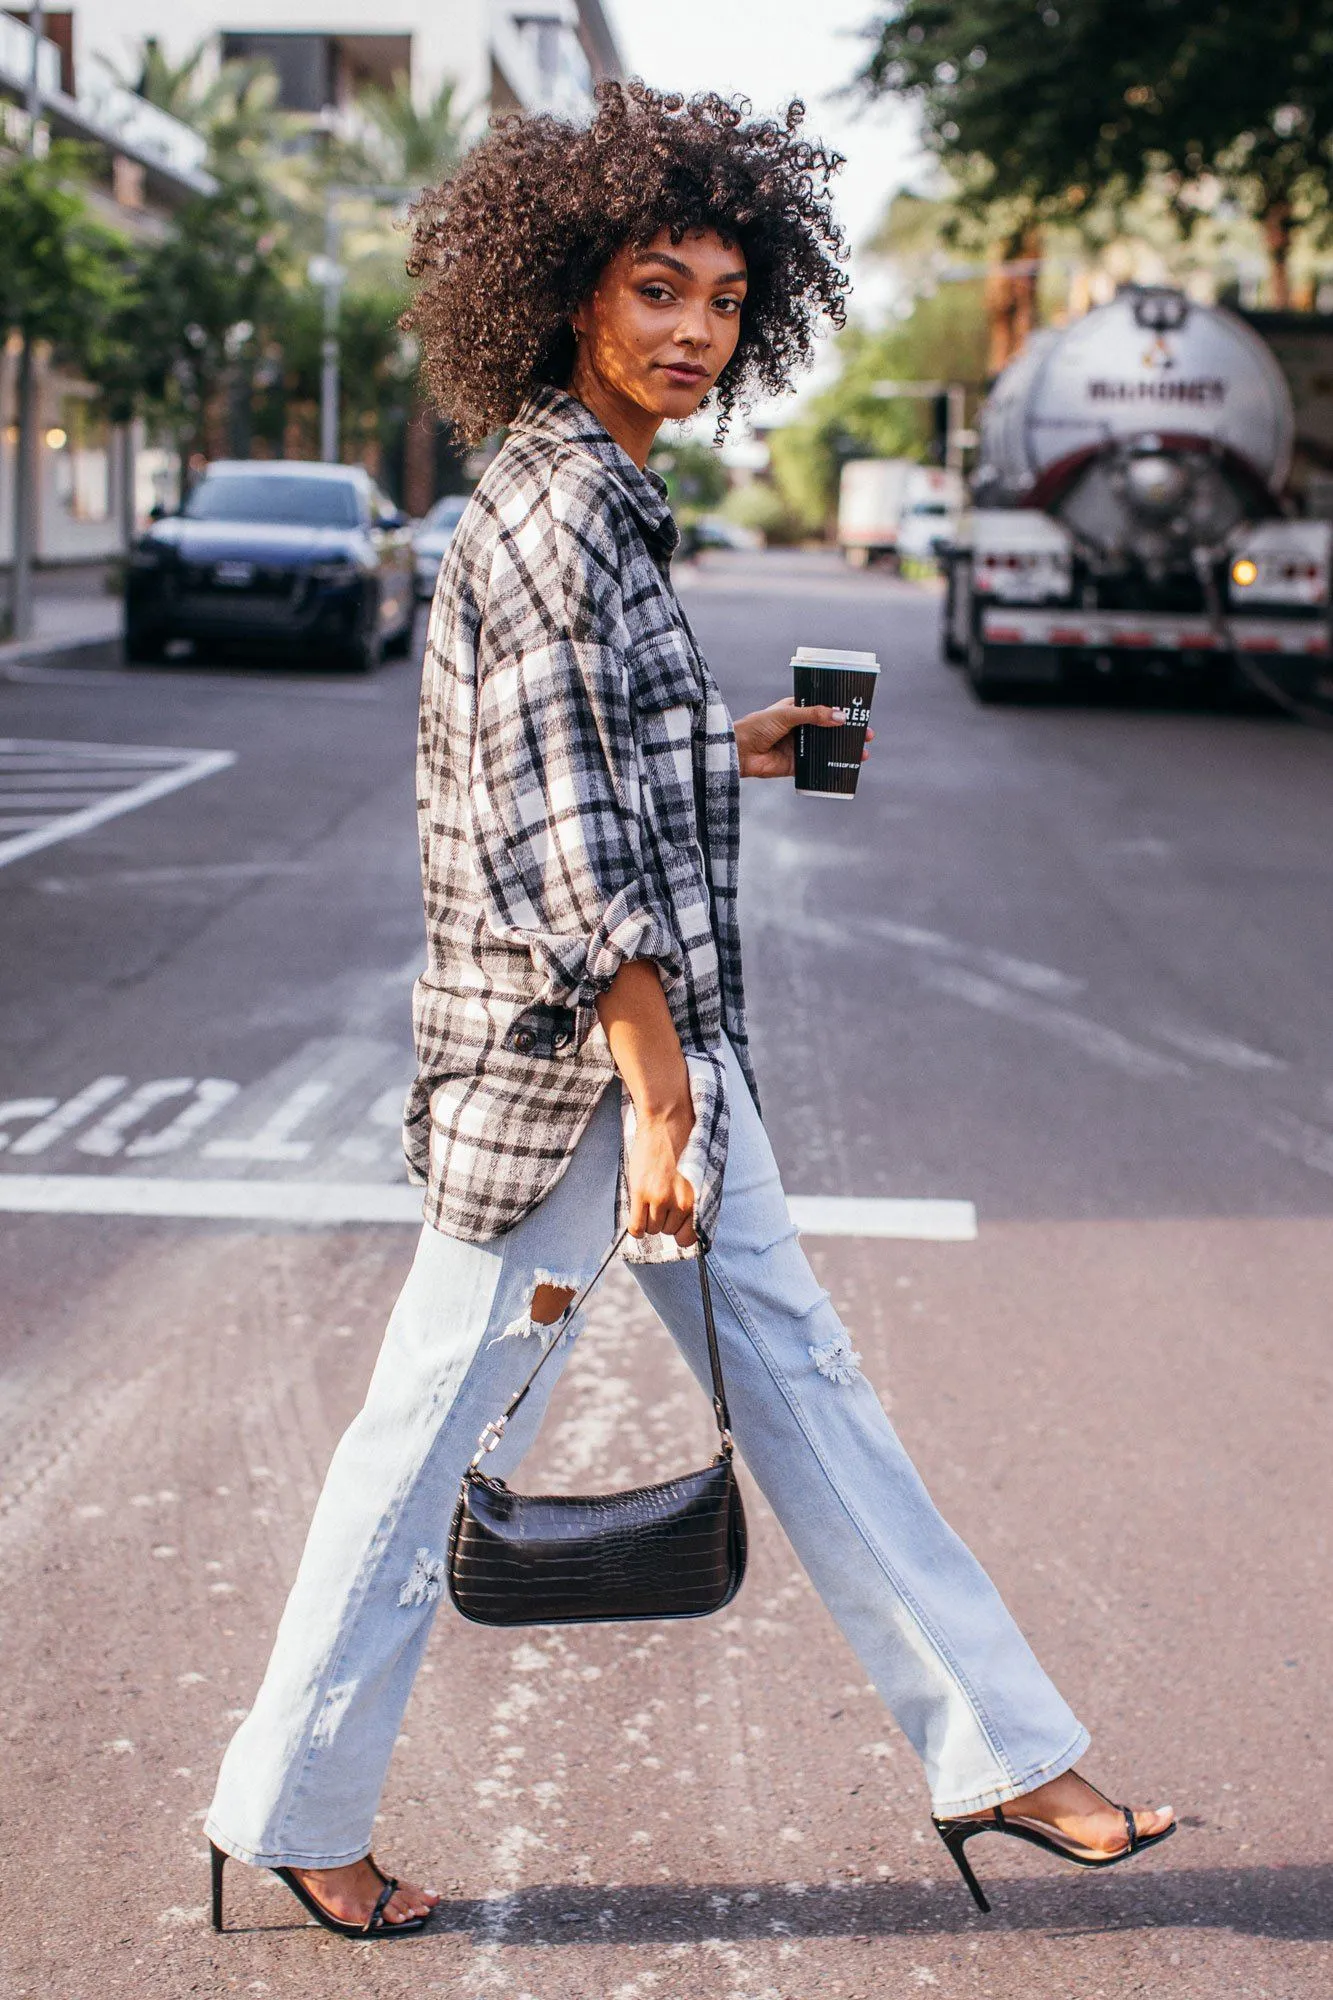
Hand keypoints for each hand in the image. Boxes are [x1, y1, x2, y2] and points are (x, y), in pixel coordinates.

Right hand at [626, 1101, 696, 1247]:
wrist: (666, 1123)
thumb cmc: (683, 1146)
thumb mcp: (696, 1178)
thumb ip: (693, 1202)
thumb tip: (686, 1228)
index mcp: (699, 1198)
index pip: (690, 1237)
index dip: (680, 1232)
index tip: (675, 1225)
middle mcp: (682, 1202)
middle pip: (668, 1231)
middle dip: (664, 1221)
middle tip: (660, 1203)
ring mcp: (661, 1198)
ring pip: (652, 1229)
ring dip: (649, 1219)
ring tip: (650, 1199)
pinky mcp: (641, 1192)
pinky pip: (636, 1227)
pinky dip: (636, 1228)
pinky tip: (637, 1216)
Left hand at [732, 698, 873, 778]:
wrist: (738, 751)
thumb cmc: (757, 726)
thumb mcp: (787, 715)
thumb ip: (814, 716)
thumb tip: (841, 717)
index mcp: (796, 709)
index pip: (824, 707)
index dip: (841, 710)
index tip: (859, 713)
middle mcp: (800, 727)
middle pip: (829, 729)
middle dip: (848, 732)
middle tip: (867, 735)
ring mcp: (799, 746)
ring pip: (826, 747)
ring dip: (843, 750)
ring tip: (862, 753)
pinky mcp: (796, 764)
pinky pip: (817, 766)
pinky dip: (831, 766)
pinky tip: (846, 767)